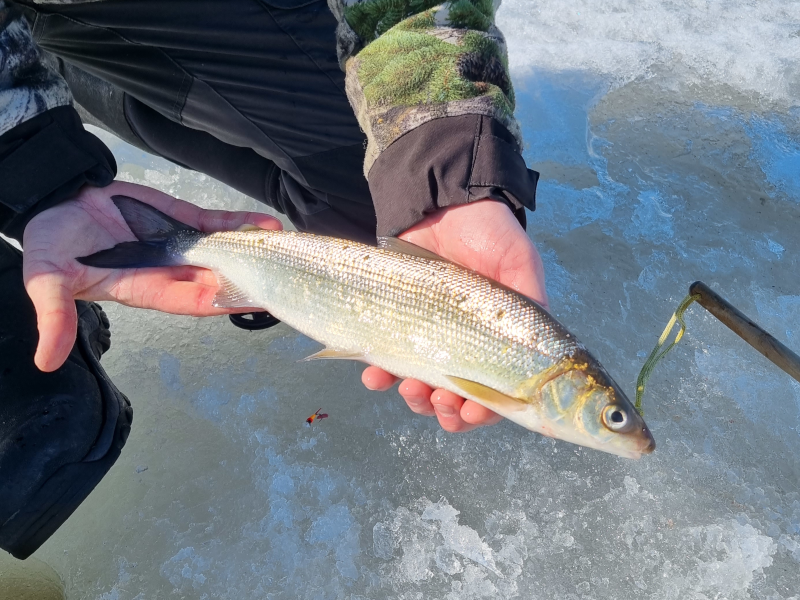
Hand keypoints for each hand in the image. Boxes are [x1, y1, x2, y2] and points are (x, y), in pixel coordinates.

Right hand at [23, 181, 280, 371]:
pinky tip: (267, 223)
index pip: (195, 301)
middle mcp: (171, 271)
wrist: (56, 199)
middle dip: (252, 278)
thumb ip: (54, 315)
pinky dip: (240, 223)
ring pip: (226, 251)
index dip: (226, 301)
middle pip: (221, 279)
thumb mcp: (48, 279)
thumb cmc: (52, 243)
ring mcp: (180, 245)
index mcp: (147, 289)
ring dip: (254, 250)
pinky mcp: (181, 220)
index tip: (259, 301)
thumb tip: (46, 361)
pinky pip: (217, 224)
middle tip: (288, 274)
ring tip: (287, 246)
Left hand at [361, 200, 548, 432]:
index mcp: (500, 340)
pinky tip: (375, 376)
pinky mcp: (398, 325)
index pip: (496, 390)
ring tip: (411, 391)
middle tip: (441, 404)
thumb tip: (542, 348)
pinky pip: (386, 360)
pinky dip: (380, 376)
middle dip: (447, 411)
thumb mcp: (519, 263)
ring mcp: (429, 337)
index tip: (470, 414)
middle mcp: (465, 345)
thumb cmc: (488, 233)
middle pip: (457, 398)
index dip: (484, 411)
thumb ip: (529, 300)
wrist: (440, 200)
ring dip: (416, 400)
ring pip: (421, 387)